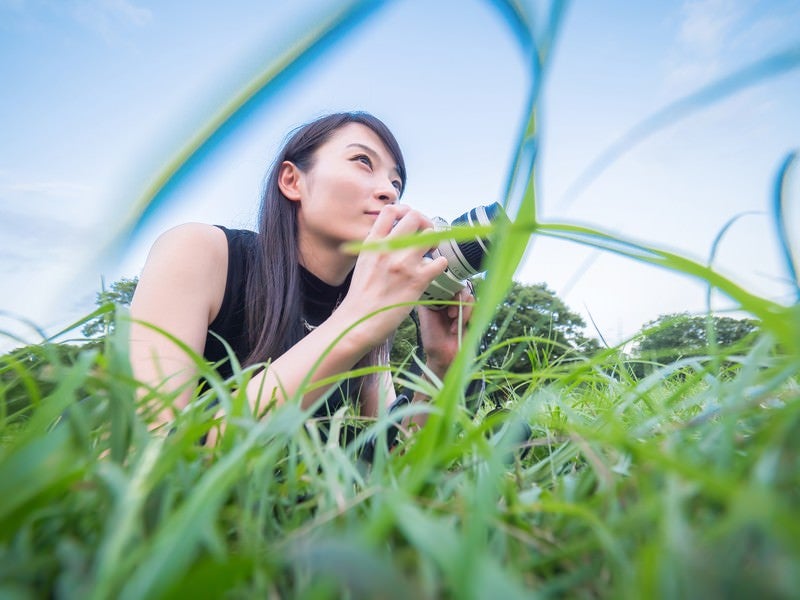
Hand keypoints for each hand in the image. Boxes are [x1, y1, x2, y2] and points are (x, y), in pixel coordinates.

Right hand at [337, 205, 447, 348]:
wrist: (358, 321)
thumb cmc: (360, 295)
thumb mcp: (363, 262)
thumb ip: (378, 247)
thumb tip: (394, 237)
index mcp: (373, 243)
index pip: (391, 210)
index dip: (403, 212)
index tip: (408, 224)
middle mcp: (388, 248)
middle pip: (414, 216)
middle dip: (423, 223)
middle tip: (425, 235)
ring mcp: (403, 264)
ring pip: (430, 234)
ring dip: (434, 242)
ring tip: (430, 253)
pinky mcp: (416, 281)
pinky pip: (440, 262)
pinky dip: (440, 264)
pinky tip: (434, 270)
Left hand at [416, 284, 474, 377]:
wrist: (443, 357)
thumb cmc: (432, 337)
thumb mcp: (425, 314)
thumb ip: (429, 296)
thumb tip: (430, 280)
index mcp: (439, 297)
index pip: (447, 281)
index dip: (447, 284)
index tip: (444, 296)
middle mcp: (451, 300)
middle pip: (459, 285)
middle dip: (456, 299)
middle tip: (450, 315)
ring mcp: (462, 308)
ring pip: (468, 295)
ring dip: (461, 310)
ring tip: (453, 325)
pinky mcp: (473, 316)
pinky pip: (476, 306)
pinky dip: (468, 315)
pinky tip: (457, 328)